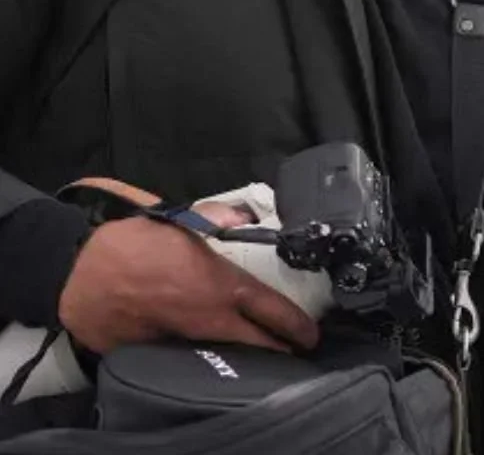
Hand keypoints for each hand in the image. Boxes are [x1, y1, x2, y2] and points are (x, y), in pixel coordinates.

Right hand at [57, 216, 319, 354]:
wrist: (80, 272)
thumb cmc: (135, 242)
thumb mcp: (182, 221)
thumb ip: (218, 219)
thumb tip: (242, 216)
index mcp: (222, 285)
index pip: (272, 311)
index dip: (296, 326)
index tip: (311, 336)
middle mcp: (209, 319)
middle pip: (257, 346)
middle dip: (279, 349)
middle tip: (294, 350)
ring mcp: (184, 342)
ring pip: (225, 355)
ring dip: (242, 354)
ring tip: (260, 353)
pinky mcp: (157, 356)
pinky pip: (189, 359)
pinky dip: (202, 356)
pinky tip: (209, 352)